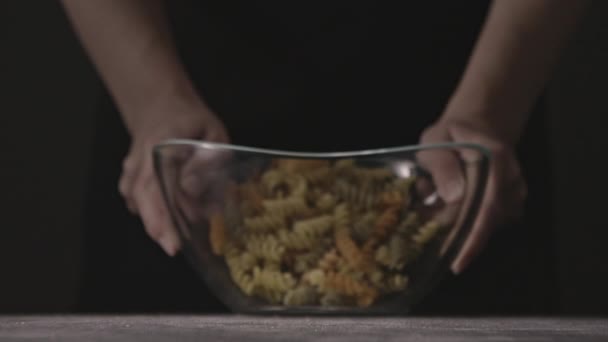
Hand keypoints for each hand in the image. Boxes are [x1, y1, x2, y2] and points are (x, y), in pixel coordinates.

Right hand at [119, 97, 228, 255]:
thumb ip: (208, 157)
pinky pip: (138, 201)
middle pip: (141, 200)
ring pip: (138, 203)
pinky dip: (152, 213)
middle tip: (173, 248)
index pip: (155, 186)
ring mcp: (131, 170)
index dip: (162, 215)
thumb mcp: (211, 132)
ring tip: (174, 238)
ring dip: (155, 222)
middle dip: (157, 227)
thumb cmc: (190, 120)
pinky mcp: (131, 178)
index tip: (172, 239)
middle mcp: (138, 162)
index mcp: (157, 146)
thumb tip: (192, 187)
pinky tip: (168, 221)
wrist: (160, 105)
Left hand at [419, 119, 525, 273]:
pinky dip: (459, 222)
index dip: (473, 238)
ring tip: (430, 199)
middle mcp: (512, 181)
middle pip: (485, 223)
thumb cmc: (451, 135)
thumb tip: (453, 196)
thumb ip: (442, 165)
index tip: (457, 263)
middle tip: (425, 230)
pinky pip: (482, 224)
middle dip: (453, 234)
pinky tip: (441, 203)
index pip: (488, 206)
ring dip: (452, 224)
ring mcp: (513, 196)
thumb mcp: (436, 140)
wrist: (477, 129)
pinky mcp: (507, 206)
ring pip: (482, 227)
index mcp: (497, 160)